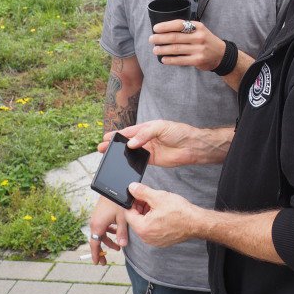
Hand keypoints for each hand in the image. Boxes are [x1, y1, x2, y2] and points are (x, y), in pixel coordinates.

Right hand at [88, 196, 127, 264]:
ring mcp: (96, 217)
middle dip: (102, 250)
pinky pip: (102, 226)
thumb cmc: (117, 202)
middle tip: (106, 260)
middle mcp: (94, 222)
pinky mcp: (100, 213)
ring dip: (107, 240)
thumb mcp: (122, 218)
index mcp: (97, 226)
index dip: (96, 254)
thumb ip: (122, 233)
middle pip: (97, 240)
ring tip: (117, 246)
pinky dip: (108, 231)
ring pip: (101, 233)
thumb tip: (123, 245)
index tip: (98, 263)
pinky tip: (116, 232)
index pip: (95, 244)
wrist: (112, 187)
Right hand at [98, 120, 233, 166]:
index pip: (129, 131)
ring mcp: (149, 149)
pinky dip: (130, 163)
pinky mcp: (152, 160)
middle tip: (101, 149)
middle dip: (114, 145)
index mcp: (147, 128)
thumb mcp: (161, 127)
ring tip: (108, 158)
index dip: (117, 135)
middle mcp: (146, 138)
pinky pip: (138, 162)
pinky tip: (122, 166)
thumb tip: (131, 144)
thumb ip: (145, 134)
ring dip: (121, 155)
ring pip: (131, 152)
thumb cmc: (179, 132)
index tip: (105, 138)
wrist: (192, 146)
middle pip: (127, 142)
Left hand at [123, 182, 197, 247]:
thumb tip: (132, 188)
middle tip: (151, 199)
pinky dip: (155, 222)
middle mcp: (146, 237)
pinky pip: (152, 230)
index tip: (141, 196)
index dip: (133, 202)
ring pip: (144, 225)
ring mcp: (154, 241)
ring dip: (148, 214)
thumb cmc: (180, 212)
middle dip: (141, 208)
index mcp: (142, 228)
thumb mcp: (159, 197)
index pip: (128, 213)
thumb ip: (142, 192)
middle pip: (136, 219)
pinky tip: (164, 215)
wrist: (196, 223)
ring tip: (159, 206)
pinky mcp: (161, 241)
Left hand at [149, 19, 225, 70]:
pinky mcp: (198, 60)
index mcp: (198, 27)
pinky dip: (170, 60)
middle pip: (175, 37)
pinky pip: (180, 60)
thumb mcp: (200, 30)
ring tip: (155, 50)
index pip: (179, 24)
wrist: (221, 54)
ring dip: (163, 49)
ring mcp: (198, 49)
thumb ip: (186, 29)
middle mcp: (199, 37)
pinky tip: (163, 59)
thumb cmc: (206, 41)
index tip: (155, 28)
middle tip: (151, 39)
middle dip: (160, 38)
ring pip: (176, 49)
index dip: (165, 26)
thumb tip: (164, 30)